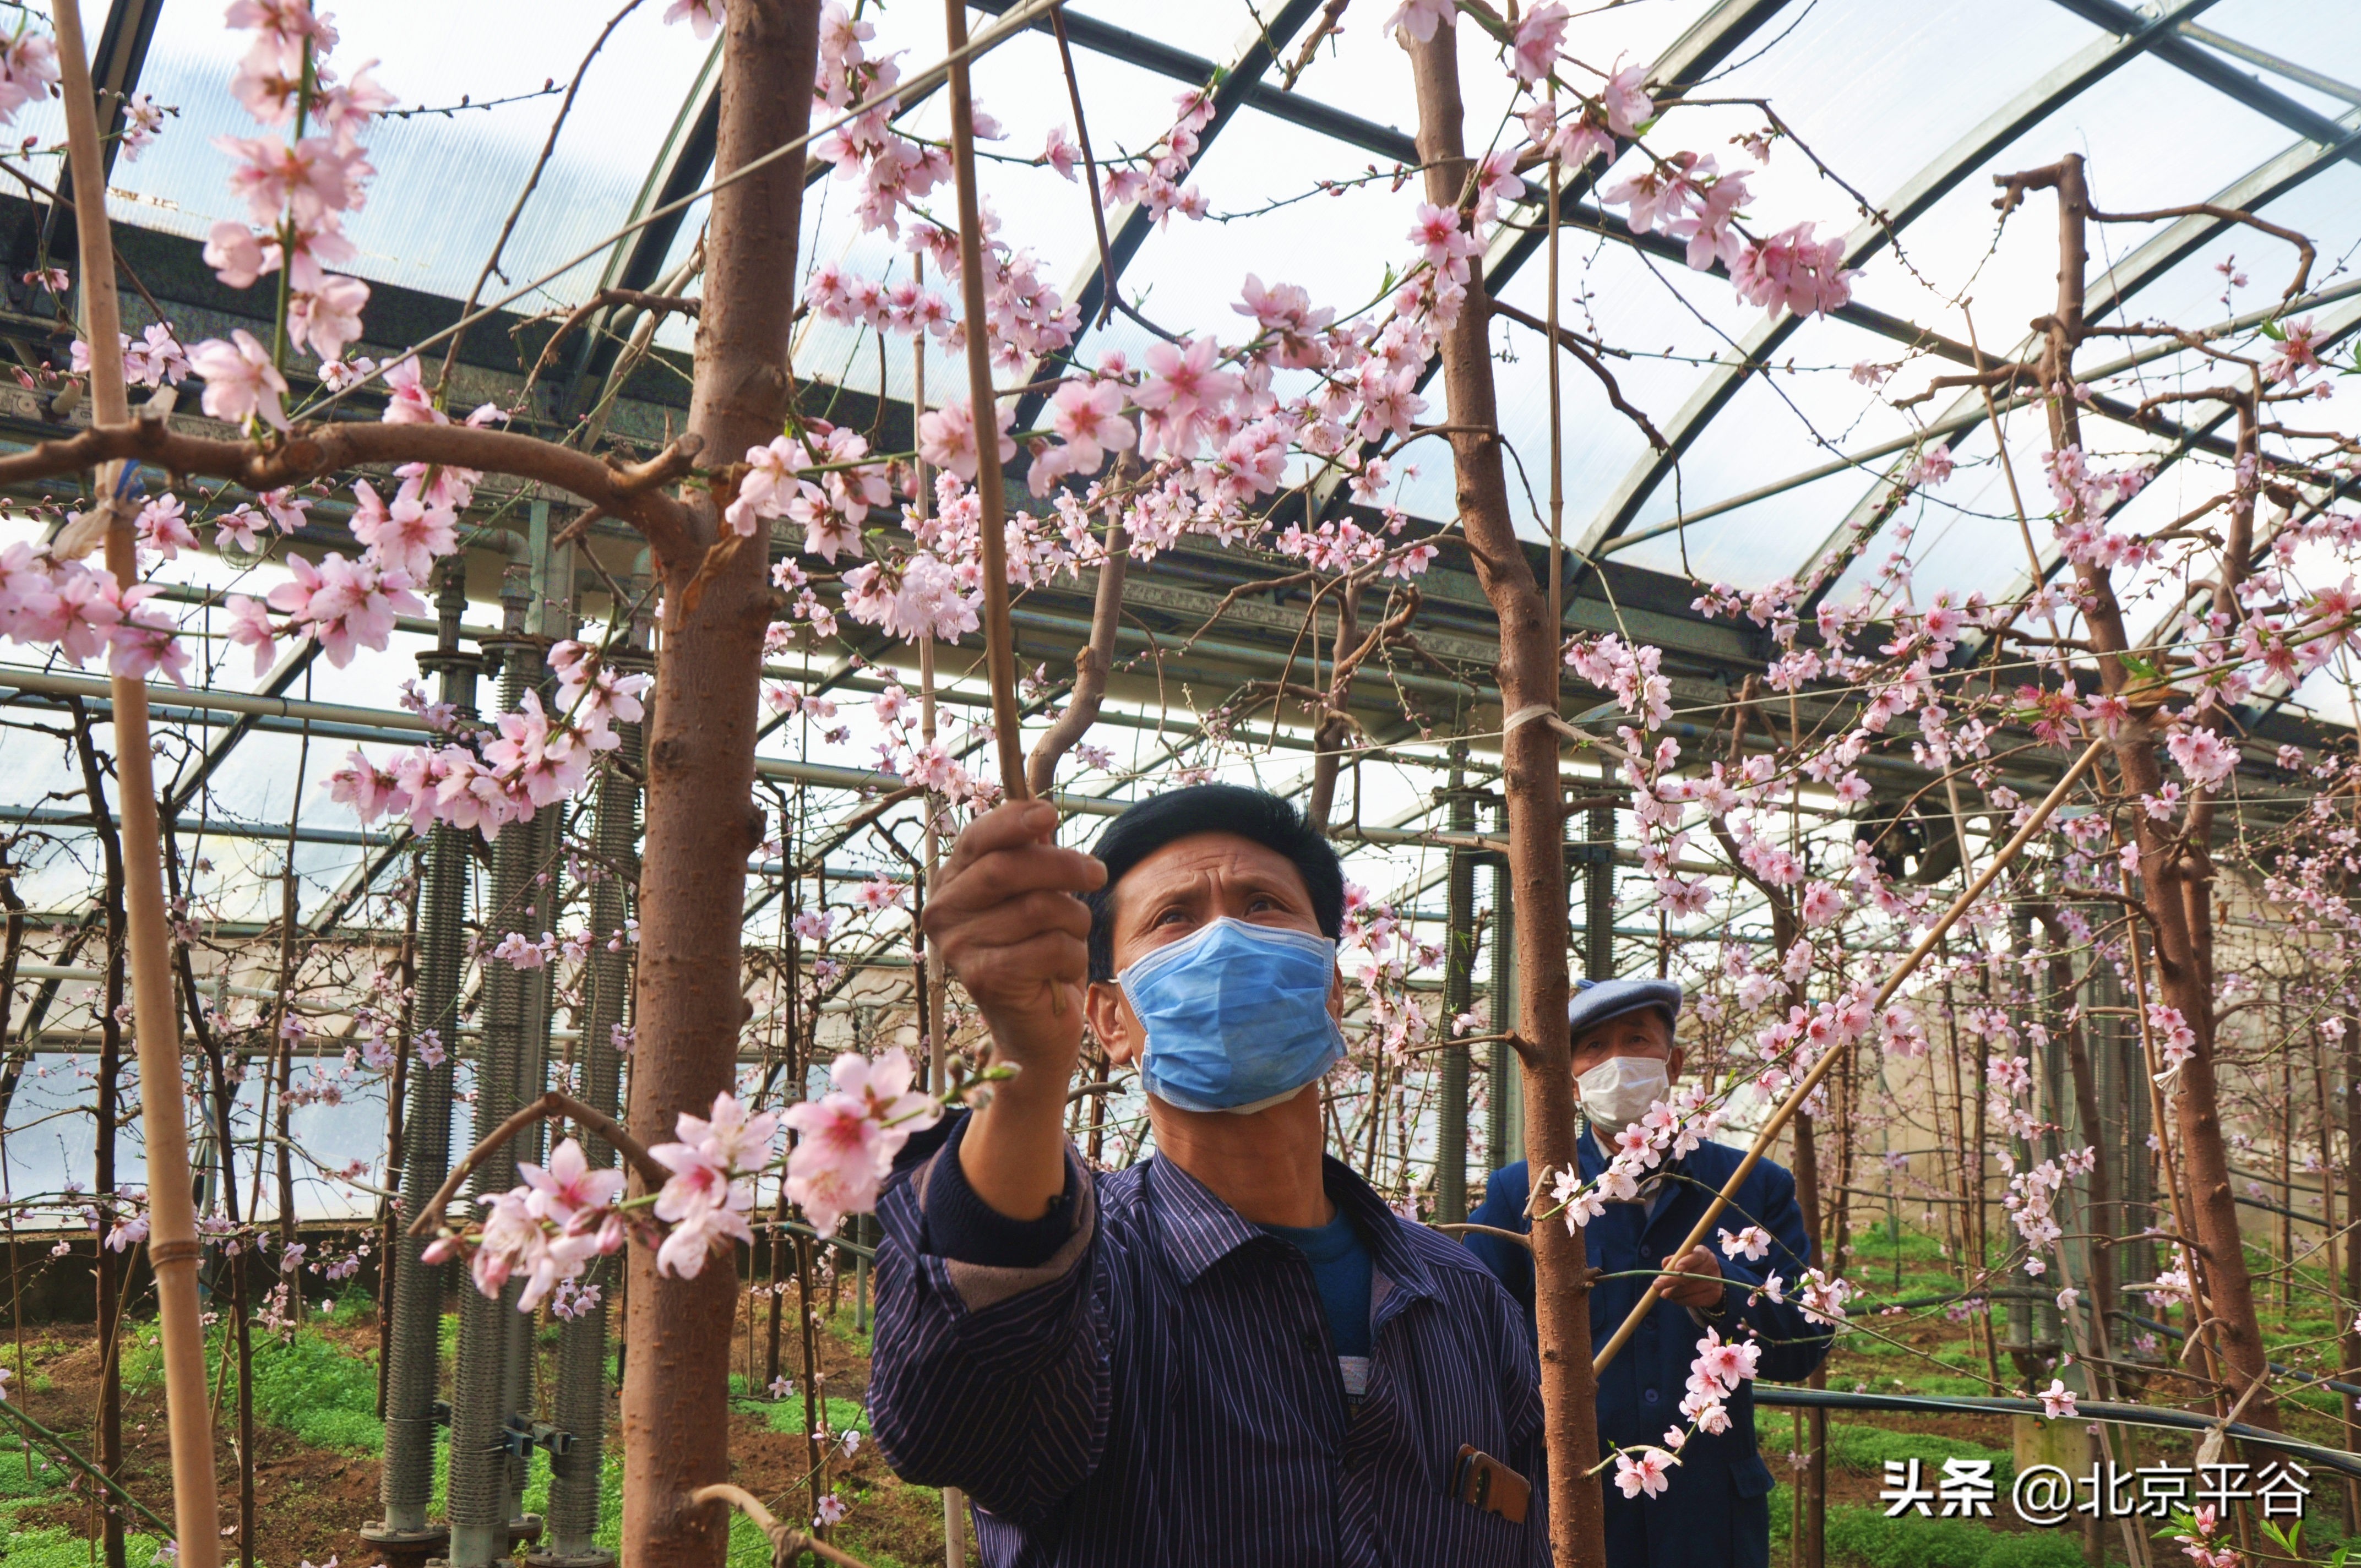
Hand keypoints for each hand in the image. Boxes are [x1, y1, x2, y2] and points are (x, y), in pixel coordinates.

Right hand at [922, 799, 1104, 1218]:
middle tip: (1098, 873)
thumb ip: (1031, 856)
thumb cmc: (1038, 953)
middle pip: (1009, 868)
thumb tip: (1042, 813)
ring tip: (1073, 938)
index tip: (1051, 814)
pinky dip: (1071, 955)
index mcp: (950, 885)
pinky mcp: (984, 978)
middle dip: (1064, 866)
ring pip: (1039, 907)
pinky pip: (1049, 946)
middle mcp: (943, 913)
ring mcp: (959, 948)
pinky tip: (1063, 970)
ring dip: (1074, 920)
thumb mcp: (1035, 896)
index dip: (1014, 820)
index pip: (976, 838)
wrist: (1035, 1028)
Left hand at [1654, 1245, 1723, 1311]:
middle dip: (1671, 1281)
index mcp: (1703, 1254)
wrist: (1712, 1278)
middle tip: (1656, 1285)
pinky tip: (1674, 1298)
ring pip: (1690, 1289)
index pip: (1696, 1257)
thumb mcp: (1684, 1257)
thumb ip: (1673, 1259)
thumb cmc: (1692, 1264)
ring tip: (1664, 1293)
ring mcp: (1714, 1282)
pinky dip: (1681, 1300)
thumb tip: (1665, 1264)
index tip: (1676, 1268)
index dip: (1687, 1262)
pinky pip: (1694, 1300)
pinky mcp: (1714, 1296)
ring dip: (1674, 1293)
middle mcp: (1712, 1267)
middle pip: (1691, 1276)